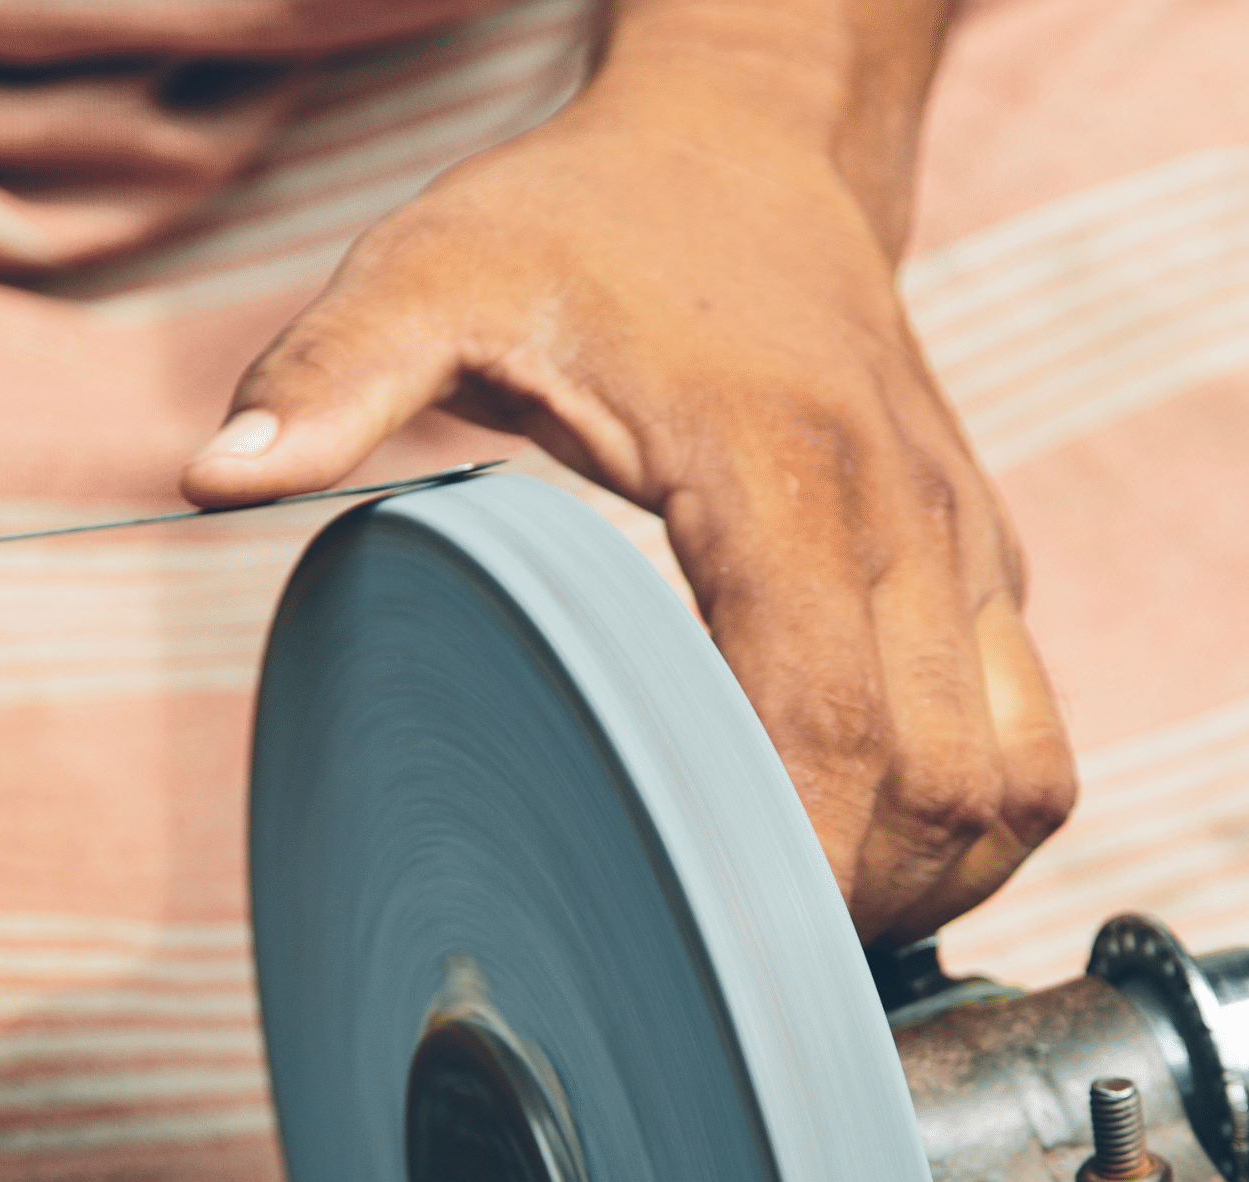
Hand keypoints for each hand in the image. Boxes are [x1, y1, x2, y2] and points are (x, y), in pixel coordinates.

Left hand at [182, 1, 1073, 943]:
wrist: (753, 152)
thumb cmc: (594, 225)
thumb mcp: (439, 266)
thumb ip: (334, 373)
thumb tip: (216, 481)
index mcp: (781, 467)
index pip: (829, 720)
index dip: (787, 865)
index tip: (706, 950)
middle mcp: (907, 513)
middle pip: (938, 785)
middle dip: (848, 908)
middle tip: (730, 962)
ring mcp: (967, 543)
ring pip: (1016, 780)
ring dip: (929, 882)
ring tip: (808, 919)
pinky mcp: (989, 564)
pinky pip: (1032, 737)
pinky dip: (972, 825)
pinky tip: (871, 846)